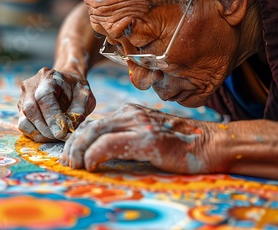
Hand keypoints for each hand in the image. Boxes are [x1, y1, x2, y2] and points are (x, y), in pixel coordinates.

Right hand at [17, 67, 95, 141]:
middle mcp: (31, 85)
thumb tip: (68, 130)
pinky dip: (36, 134)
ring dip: (40, 133)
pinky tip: (49, 133)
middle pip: (30, 109)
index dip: (52, 116)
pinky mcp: (21, 109)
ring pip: (24, 121)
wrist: (66, 84)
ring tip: (56, 135)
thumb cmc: (76, 90)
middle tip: (60, 136)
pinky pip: (23, 126)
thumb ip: (78, 111)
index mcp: (48, 76)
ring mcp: (23, 97)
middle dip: (46, 128)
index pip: (44, 97)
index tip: (62, 132)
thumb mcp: (85, 96)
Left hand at [61, 103, 223, 172]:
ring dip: (78, 151)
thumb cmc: (181, 144)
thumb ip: (128, 137)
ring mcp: (139, 125)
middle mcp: (131, 114)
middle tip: (66, 163)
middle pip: (89, 127)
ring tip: (74, 166)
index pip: (94, 123)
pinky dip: (94, 154)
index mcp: (130, 112)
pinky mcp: (147, 139)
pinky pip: (109, 144)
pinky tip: (92, 166)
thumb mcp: (149, 134)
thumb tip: (103, 152)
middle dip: (72, 146)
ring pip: (94, 133)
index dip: (76, 140)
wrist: (211, 143)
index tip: (70, 155)